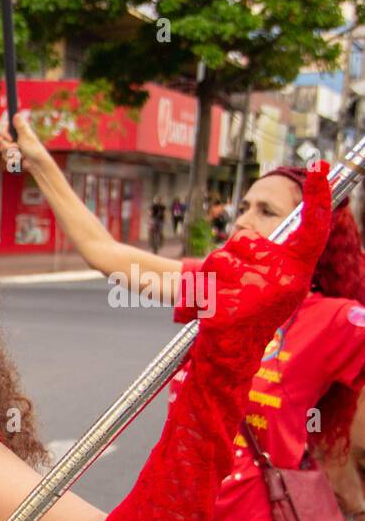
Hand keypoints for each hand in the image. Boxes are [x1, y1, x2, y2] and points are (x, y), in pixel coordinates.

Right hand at [0, 112, 54, 174]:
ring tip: (20, 156)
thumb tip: (16, 114)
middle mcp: (14, 137)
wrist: (36, 164)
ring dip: (10, 154)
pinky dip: (11, 160)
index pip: (4, 128)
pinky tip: (18, 160)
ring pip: (2, 150)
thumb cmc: (33, 149)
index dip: (4, 133)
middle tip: (17, 148)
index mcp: (18, 130)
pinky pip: (4, 157)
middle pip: (1, 140)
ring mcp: (12, 147)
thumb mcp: (26, 136)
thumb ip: (20, 126)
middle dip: (8, 147)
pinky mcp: (11, 155)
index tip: (10, 138)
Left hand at [196, 160, 331, 345]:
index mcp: (297, 270)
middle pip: (242, 241)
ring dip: (211, 275)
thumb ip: (271, 255)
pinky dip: (199, 294)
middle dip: (230, 257)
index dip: (317, 200)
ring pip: (218, 259)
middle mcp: (284, 281)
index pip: (311, 230)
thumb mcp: (272, 281)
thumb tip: (261, 230)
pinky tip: (211, 312)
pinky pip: (203, 283)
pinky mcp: (229, 310)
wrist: (233, 352)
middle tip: (235, 285)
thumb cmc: (251, 310)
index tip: (320, 168)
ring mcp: (257, 295)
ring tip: (222, 298)